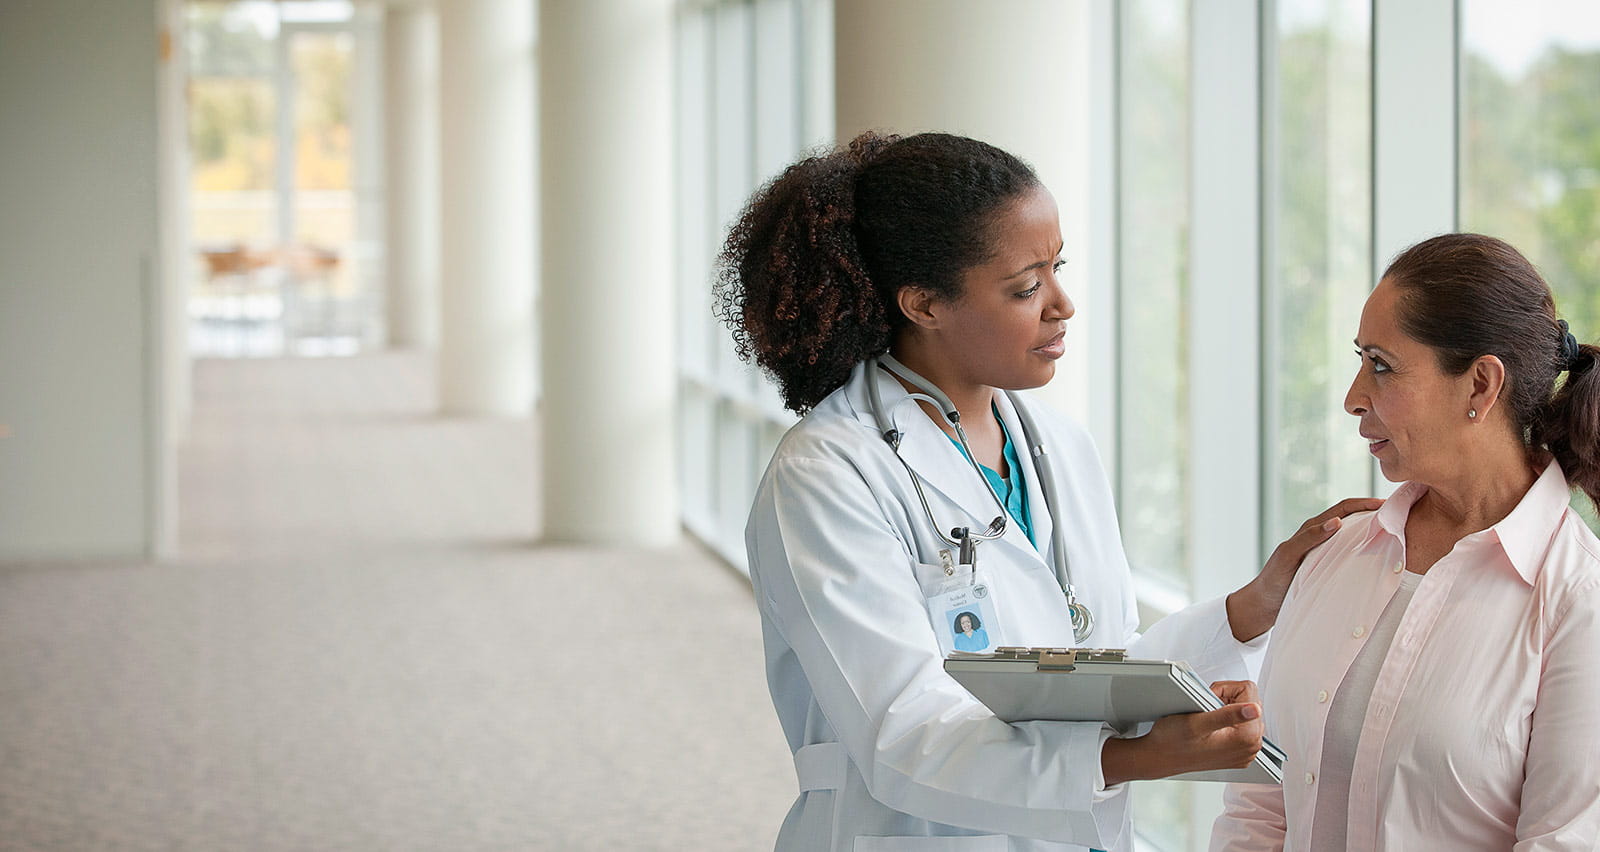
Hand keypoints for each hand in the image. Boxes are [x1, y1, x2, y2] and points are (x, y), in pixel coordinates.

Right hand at [1101, 680, 1264, 785]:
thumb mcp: (1197, 722)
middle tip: (1206, 710)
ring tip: (1207, 720)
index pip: (1249, 691)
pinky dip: (1227, 722)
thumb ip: (1228, 714)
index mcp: (1246, 737)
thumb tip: (1255, 709)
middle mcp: (1251, 747)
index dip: (1225, 689)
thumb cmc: (1173, 741)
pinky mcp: (1238, 753)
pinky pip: (1241, 727)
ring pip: (1246, 713)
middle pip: (1250, 702)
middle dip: (1228, 700)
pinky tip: (1211, 729)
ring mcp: (1245, 751)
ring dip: (1227, 710)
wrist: (1161, 758)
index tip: (1209, 700)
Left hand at [1227, 496, 1384, 640]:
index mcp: (1311, 529)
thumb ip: (1309, 538)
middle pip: (1352, 519)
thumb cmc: (1273, 579)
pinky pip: (1350, 554)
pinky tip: (1380, 558)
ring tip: (1397, 534)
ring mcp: (1324, 552)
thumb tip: (1336, 521)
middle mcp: (1319, 537)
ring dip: (1372, 532)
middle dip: (1375, 513)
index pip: (1344, 508)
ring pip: (1353, 536)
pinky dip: (1365, 551)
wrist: (1262, 605)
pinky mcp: (1326, 568)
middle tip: (1401, 516)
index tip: (1388, 503)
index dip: (1365, 503)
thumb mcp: (1288, 556)